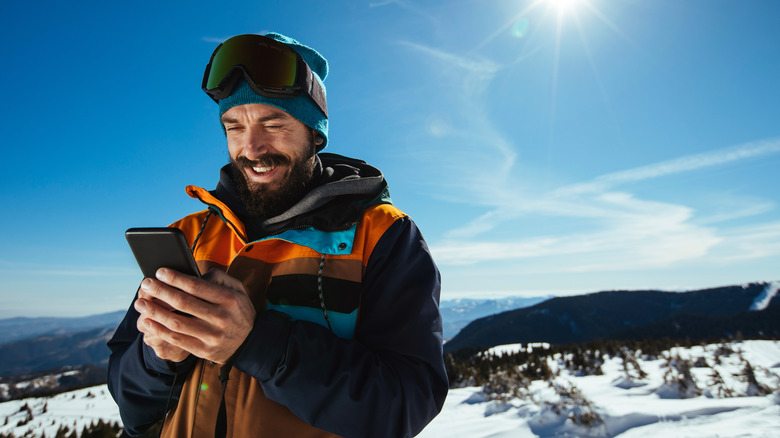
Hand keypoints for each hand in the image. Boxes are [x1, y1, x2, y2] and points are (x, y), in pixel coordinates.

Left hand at [134, 267, 256, 363]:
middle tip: (145, 284)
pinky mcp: (204, 350)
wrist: (250, 343)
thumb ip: (219, 277)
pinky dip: (159, 331)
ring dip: (154, 312)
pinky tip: (148, 322)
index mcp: (229, 299)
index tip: (159, 272)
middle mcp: (221, 318)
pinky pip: (177, 340)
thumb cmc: (238, 310)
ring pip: (176, 323)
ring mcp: (212, 336)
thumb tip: (195, 274)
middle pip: (183, 302)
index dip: (174, 278)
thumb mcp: (237, 289)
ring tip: (140, 303)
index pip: (196, 286)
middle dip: (160, 291)